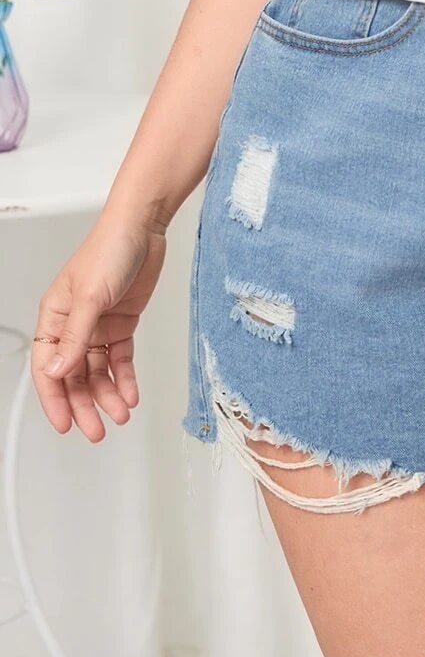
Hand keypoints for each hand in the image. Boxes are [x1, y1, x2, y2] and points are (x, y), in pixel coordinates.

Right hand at [31, 213, 167, 438]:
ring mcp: (98, 325)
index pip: (48, 368)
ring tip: (119, 415)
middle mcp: (74, 325)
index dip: (55, 399)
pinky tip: (130, 394)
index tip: (65, 424)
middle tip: (96, 430)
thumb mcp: (90, 296)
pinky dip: (125, 377)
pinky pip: (120, 358)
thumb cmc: (110, 248)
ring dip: (108, 395)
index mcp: (54, 317)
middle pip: (75, 375)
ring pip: (98, 371)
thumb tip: (59, 371)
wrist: (144, 227)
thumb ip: (75, 336)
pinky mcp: (122, 322)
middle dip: (84, 405)